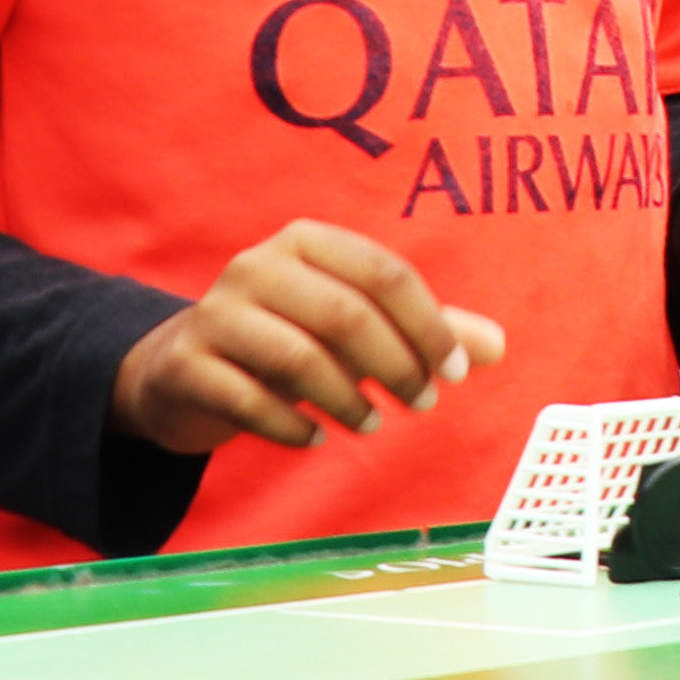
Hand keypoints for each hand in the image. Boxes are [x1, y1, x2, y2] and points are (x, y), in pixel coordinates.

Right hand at [111, 221, 509, 457]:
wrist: (182, 367)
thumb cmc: (288, 336)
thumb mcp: (356, 325)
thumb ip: (423, 330)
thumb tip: (498, 347)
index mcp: (308, 240)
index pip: (385, 274)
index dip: (428, 325)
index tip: (455, 372)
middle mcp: (257, 266)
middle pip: (345, 314)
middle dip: (394, 366)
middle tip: (421, 405)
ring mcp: (215, 314)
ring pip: (296, 358)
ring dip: (346, 399)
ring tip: (371, 424)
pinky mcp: (186, 365)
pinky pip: (247, 400)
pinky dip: (292, 426)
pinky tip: (317, 438)